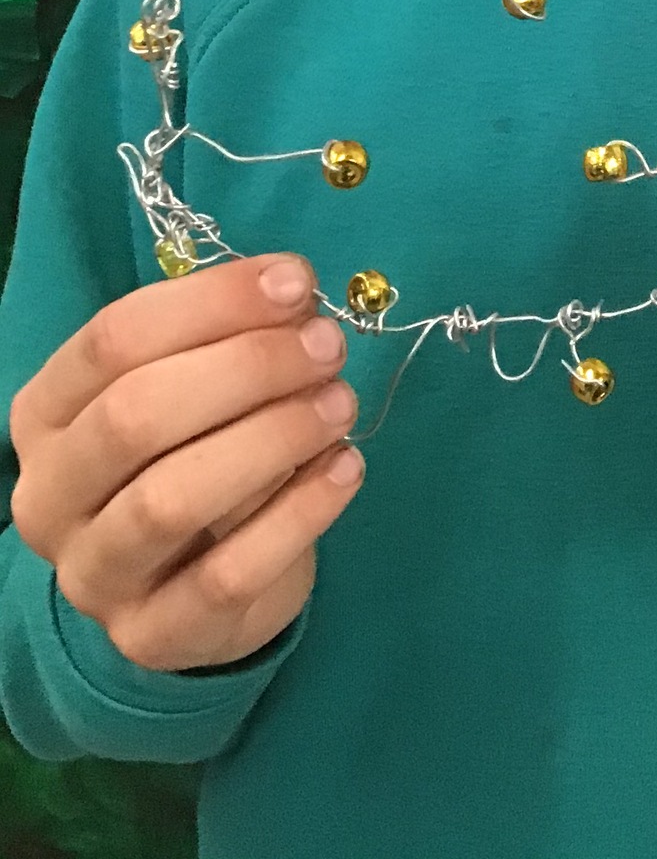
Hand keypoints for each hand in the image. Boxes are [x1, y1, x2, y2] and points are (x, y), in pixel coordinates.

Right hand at [9, 255, 363, 671]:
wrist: (194, 591)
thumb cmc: (194, 457)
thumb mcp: (193, 390)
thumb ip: (228, 338)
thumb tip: (293, 291)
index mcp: (48, 414)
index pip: (113, 339)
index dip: (212, 302)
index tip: (295, 282)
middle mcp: (50, 496)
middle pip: (136, 416)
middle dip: (247, 368)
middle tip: (327, 346)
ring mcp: (95, 575)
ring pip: (172, 499)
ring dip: (271, 438)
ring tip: (340, 403)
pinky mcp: (153, 635)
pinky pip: (227, 574)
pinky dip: (298, 513)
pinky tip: (346, 467)